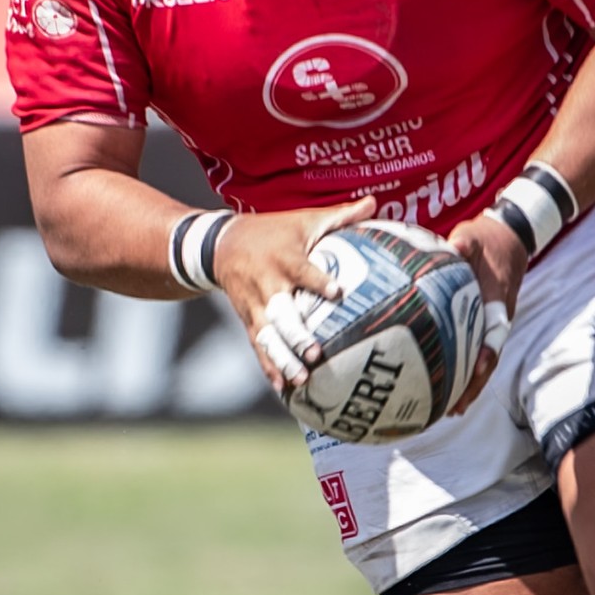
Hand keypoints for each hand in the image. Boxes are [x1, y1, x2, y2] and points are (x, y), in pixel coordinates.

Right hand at [214, 194, 377, 393]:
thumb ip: (340, 216)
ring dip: (282, 360)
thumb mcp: (303, 219)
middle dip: (296, 334)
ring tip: (301, 380)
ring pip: (267, 337)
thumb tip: (374, 202)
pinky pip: (258, 348)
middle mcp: (267, 285)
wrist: (220, 246)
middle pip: (280, 313)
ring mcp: (255, 307)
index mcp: (284, 258)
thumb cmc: (274, 231)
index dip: (318, 281)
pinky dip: (270, 369)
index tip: (337, 292)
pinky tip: (284, 392)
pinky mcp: (248, 322)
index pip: (302, 271)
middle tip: (315, 353)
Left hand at [445, 209, 529, 413]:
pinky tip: (451, 388)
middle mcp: (499, 316)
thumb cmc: (488, 239)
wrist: (510, 238)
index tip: (477, 367)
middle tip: (455, 407)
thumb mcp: (474, 236)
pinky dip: (468, 371)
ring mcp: (495, 323)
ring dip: (472, 385)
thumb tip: (455, 247)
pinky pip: (479, 352)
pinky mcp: (487, 324)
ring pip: (486, 360)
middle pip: (490, 356)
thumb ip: (465, 243)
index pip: (494, 329)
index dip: (486, 350)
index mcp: (496, 298)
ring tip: (452, 409)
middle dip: (475, 383)